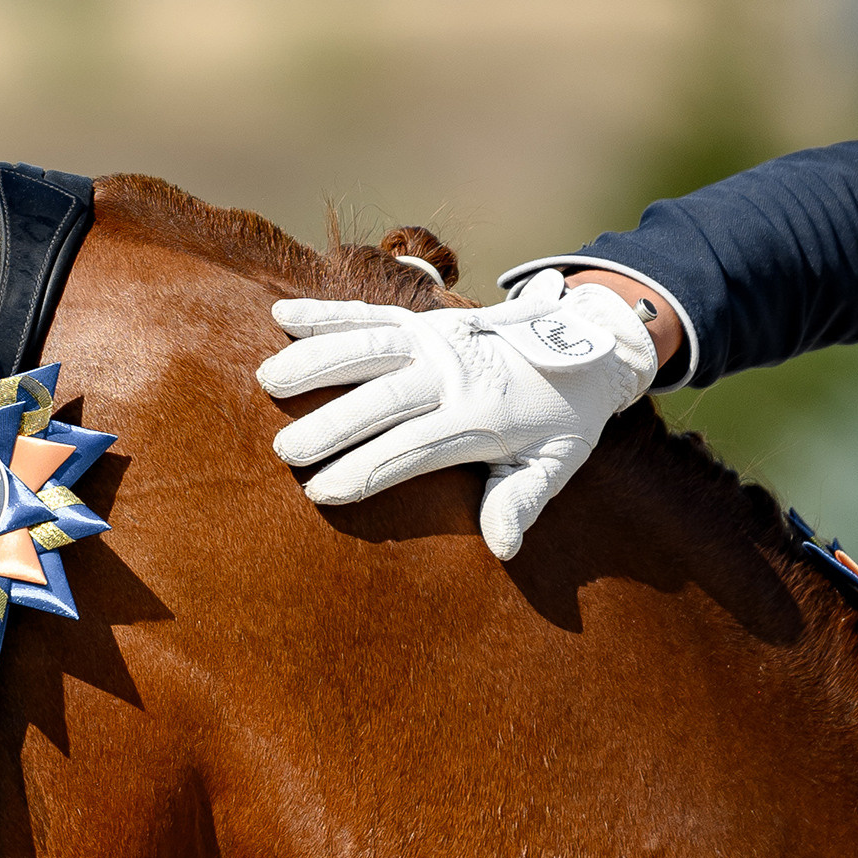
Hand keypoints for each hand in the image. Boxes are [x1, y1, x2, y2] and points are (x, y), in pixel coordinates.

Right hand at [257, 272, 658, 560]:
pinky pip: (371, 312)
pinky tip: (282, 314)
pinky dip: (327, 312)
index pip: (414, 448)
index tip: (323, 492)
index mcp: (481, 416)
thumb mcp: (555, 467)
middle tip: (285, 449)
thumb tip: (503, 546)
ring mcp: (436, 340)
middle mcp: (454, 372)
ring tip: (270, 380)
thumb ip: (523, 502)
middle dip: (332, 422)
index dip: (367, 470)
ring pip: (370, 346)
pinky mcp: (424, 319)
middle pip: (383, 397)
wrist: (587, 351)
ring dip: (318, 358)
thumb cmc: (561, 423)